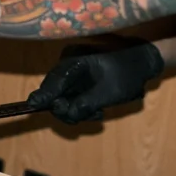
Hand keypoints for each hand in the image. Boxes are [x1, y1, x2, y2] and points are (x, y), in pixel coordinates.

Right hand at [27, 39, 164, 124]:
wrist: (144, 62)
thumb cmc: (129, 74)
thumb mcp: (109, 93)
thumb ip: (85, 103)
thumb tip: (65, 113)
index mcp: (76, 59)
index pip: (55, 79)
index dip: (44, 94)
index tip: (32, 106)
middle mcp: (70, 61)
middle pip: (55, 89)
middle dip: (68, 108)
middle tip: (89, 117)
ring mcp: (73, 69)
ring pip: (63, 95)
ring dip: (77, 109)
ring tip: (97, 113)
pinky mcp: (77, 77)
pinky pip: (71, 95)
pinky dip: (80, 105)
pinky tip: (96, 109)